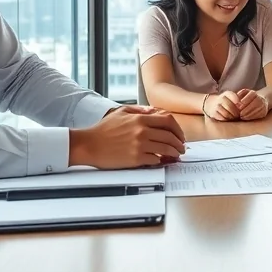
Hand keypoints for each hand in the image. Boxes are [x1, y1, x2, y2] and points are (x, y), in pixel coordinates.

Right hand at [70, 107, 185, 168]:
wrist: (89, 144)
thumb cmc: (103, 129)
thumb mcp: (121, 112)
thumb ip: (139, 110)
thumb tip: (154, 111)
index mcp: (140, 119)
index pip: (168, 121)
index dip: (178, 129)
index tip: (180, 135)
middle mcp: (142, 131)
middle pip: (170, 135)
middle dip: (179, 142)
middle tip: (182, 147)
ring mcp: (139, 145)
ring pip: (165, 148)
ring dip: (174, 152)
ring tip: (176, 155)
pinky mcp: (135, 159)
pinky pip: (155, 160)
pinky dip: (161, 161)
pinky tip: (163, 161)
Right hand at [204, 91, 240, 120]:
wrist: (212, 104)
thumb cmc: (227, 102)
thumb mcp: (232, 97)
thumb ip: (239, 99)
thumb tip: (247, 105)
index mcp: (227, 93)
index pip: (233, 96)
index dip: (238, 102)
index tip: (241, 106)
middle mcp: (221, 98)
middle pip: (230, 106)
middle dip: (236, 113)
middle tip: (239, 115)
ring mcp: (216, 106)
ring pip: (226, 114)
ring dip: (232, 117)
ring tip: (235, 118)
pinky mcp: (213, 113)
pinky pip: (222, 118)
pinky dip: (226, 119)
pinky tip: (229, 119)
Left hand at [236, 89, 268, 120]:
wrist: (260, 100)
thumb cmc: (247, 97)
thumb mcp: (243, 94)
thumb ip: (240, 94)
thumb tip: (236, 98)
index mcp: (254, 93)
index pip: (251, 95)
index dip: (245, 100)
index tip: (238, 106)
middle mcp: (260, 99)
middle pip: (255, 104)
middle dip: (246, 110)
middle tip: (240, 114)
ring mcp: (263, 106)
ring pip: (257, 110)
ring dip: (248, 115)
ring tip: (241, 117)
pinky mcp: (264, 113)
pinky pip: (258, 115)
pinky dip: (251, 117)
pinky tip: (245, 118)